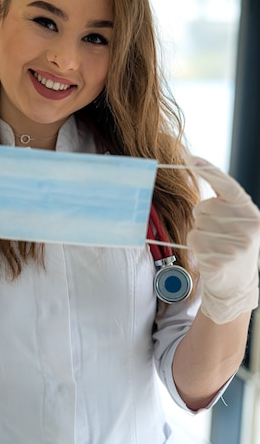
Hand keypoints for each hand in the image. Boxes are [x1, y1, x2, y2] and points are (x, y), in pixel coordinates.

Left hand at [186, 156, 259, 323]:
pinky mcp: (220, 259)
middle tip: (216, 231)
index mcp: (252, 214)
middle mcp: (248, 227)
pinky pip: (193, 240)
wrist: (237, 284)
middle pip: (204, 207)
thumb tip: (196, 164)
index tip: (190, 158)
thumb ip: (225, 199)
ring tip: (215, 245)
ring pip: (197, 225)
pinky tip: (210, 255)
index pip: (228, 186)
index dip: (208, 171)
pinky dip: (196, 246)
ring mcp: (235, 245)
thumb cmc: (233, 244)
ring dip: (199, 233)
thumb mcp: (238, 221)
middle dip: (203, 216)